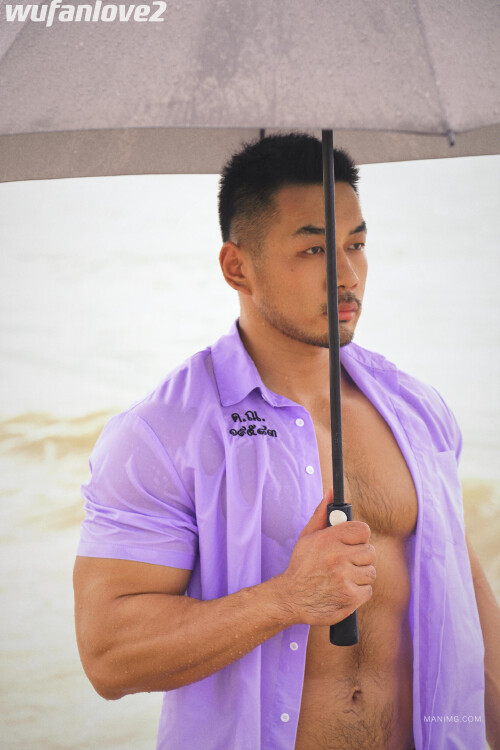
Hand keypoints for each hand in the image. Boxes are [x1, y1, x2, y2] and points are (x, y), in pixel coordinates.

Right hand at [278, 488, 375, 625]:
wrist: (291, 598)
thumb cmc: (302, 565)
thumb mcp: (307, 536)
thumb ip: (322, 513)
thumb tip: (331, 491)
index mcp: (328, 539)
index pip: (363, 530)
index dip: (358, 537)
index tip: (351, 543)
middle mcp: (338, 557)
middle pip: (370, 552)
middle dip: (359, 557)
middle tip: (345, 562)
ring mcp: (345, 578)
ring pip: (370, 572)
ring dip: (359, 575)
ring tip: (342, 577)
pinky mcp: (350, 597)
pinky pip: (368, 589)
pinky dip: (358, 592)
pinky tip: (343, 590)